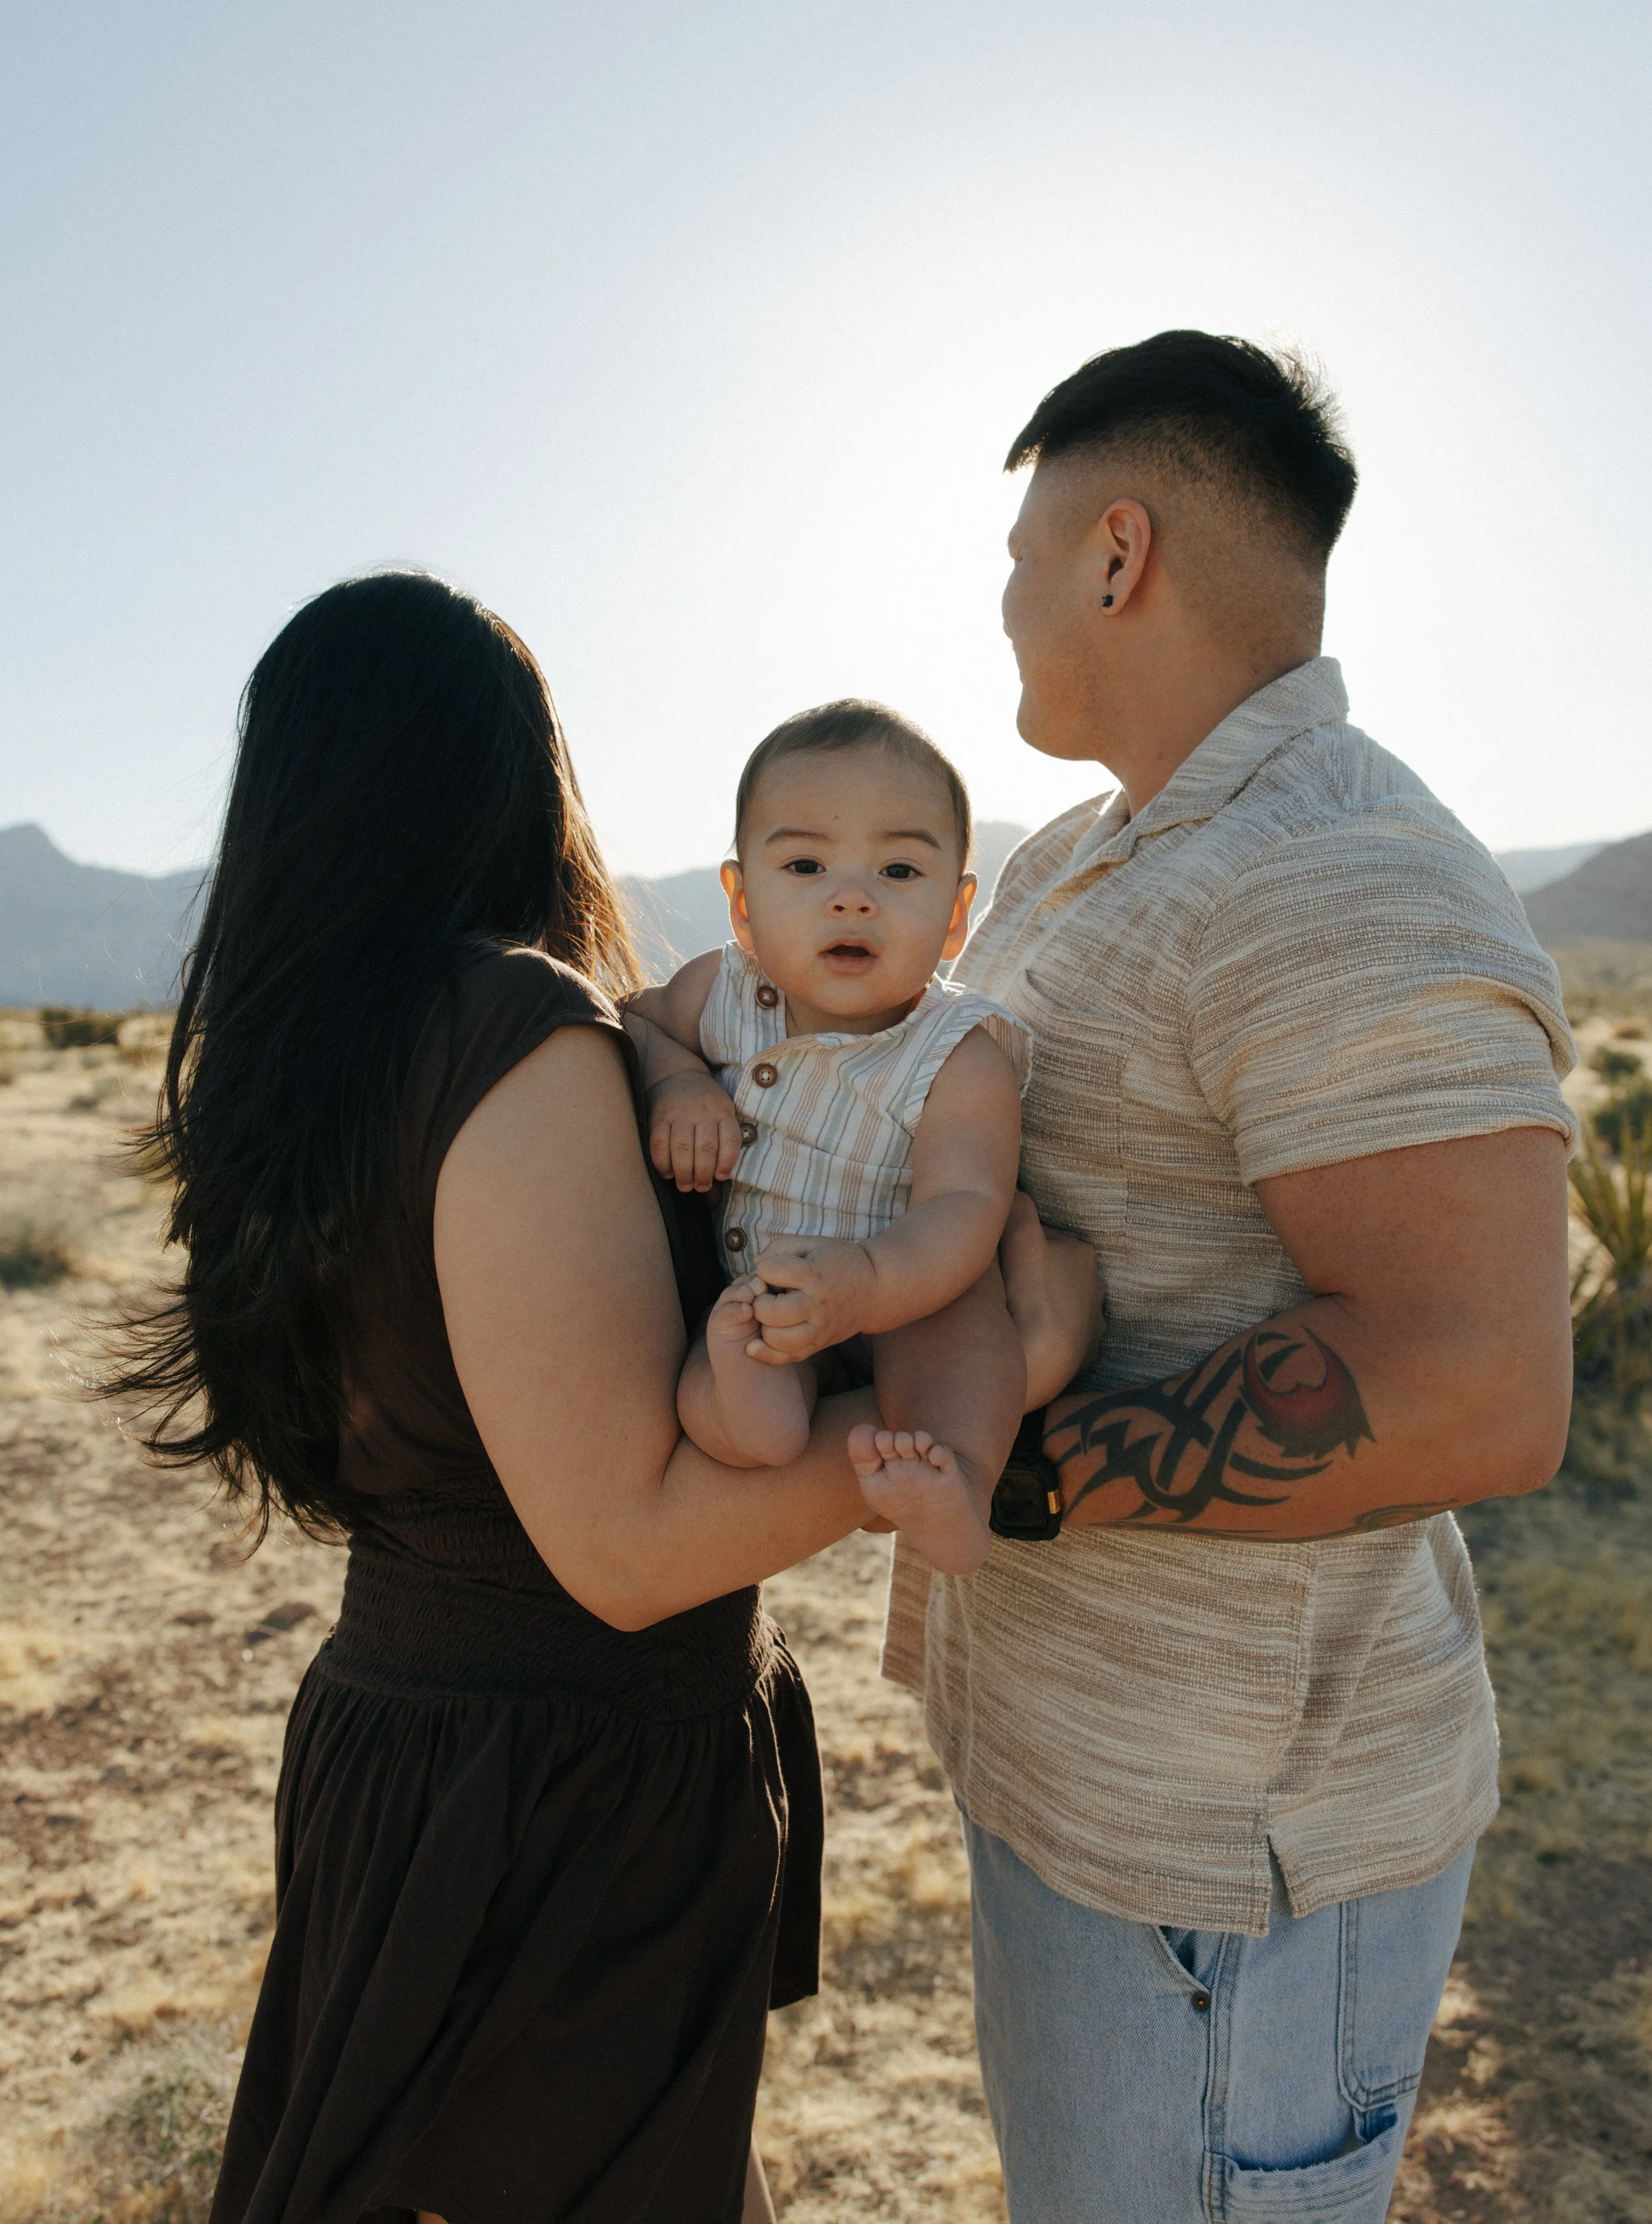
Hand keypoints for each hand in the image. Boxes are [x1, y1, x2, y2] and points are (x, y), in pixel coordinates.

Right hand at [646, 1071, 742, 1192]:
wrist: (680, 1076)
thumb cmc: (706, 1105)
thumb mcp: (723, 1111)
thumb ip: (724, 1136)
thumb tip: (721, 1174)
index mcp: (723, 1111)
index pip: (730, 1138)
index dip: (727, 1161)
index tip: (721, 1177)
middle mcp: (702, 1112)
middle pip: (705, 1147)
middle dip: (703, 1173)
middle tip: (701, 1187)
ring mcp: (679, 1113)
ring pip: (682, 1146)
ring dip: (683, 1172)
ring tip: (685, 1186)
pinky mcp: (659, 1116)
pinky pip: (658, 1142)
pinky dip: (662, 1162)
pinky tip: (667, 1173)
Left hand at [748, 1236, 877, 1361]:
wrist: (874, 1290)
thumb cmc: (838, 1262)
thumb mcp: (813, 1243)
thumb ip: (780, 1247)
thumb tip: (757, 1263)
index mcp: (813, 1275)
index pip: (770, 1272)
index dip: (763, 1268)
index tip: (771, 1269)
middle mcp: (816, 1305)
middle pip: (769, 1312)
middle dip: (758, 1302)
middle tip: (766, 1296)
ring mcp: (818, 1329)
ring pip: (776, 1339)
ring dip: (763, 1327)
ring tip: (770, 1316)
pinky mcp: (819, 1345)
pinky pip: (786, 1357)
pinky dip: (767, 1352)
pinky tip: (757, 1343)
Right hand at [998, 1191, 1102, 1407]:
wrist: (1039, 1363)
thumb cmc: (1027, 1298)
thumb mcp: (1018, 1238)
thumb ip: (1016, 1206)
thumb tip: (1011, 1186)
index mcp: (1082, 1253)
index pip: (1039, 1238)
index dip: (1012, 1247)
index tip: (995, 1262)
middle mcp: (1096, 1285)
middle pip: (1051, 1271)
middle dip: (1030, 1275)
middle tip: (1002, 1290)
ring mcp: (1094, 1322)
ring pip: (1059, 1303)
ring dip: (1040, 1306)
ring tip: (1014, 1317)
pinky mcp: (1088, 1353)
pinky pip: (1065, 1336)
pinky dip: (1049, 1335)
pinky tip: (1030, 1340)